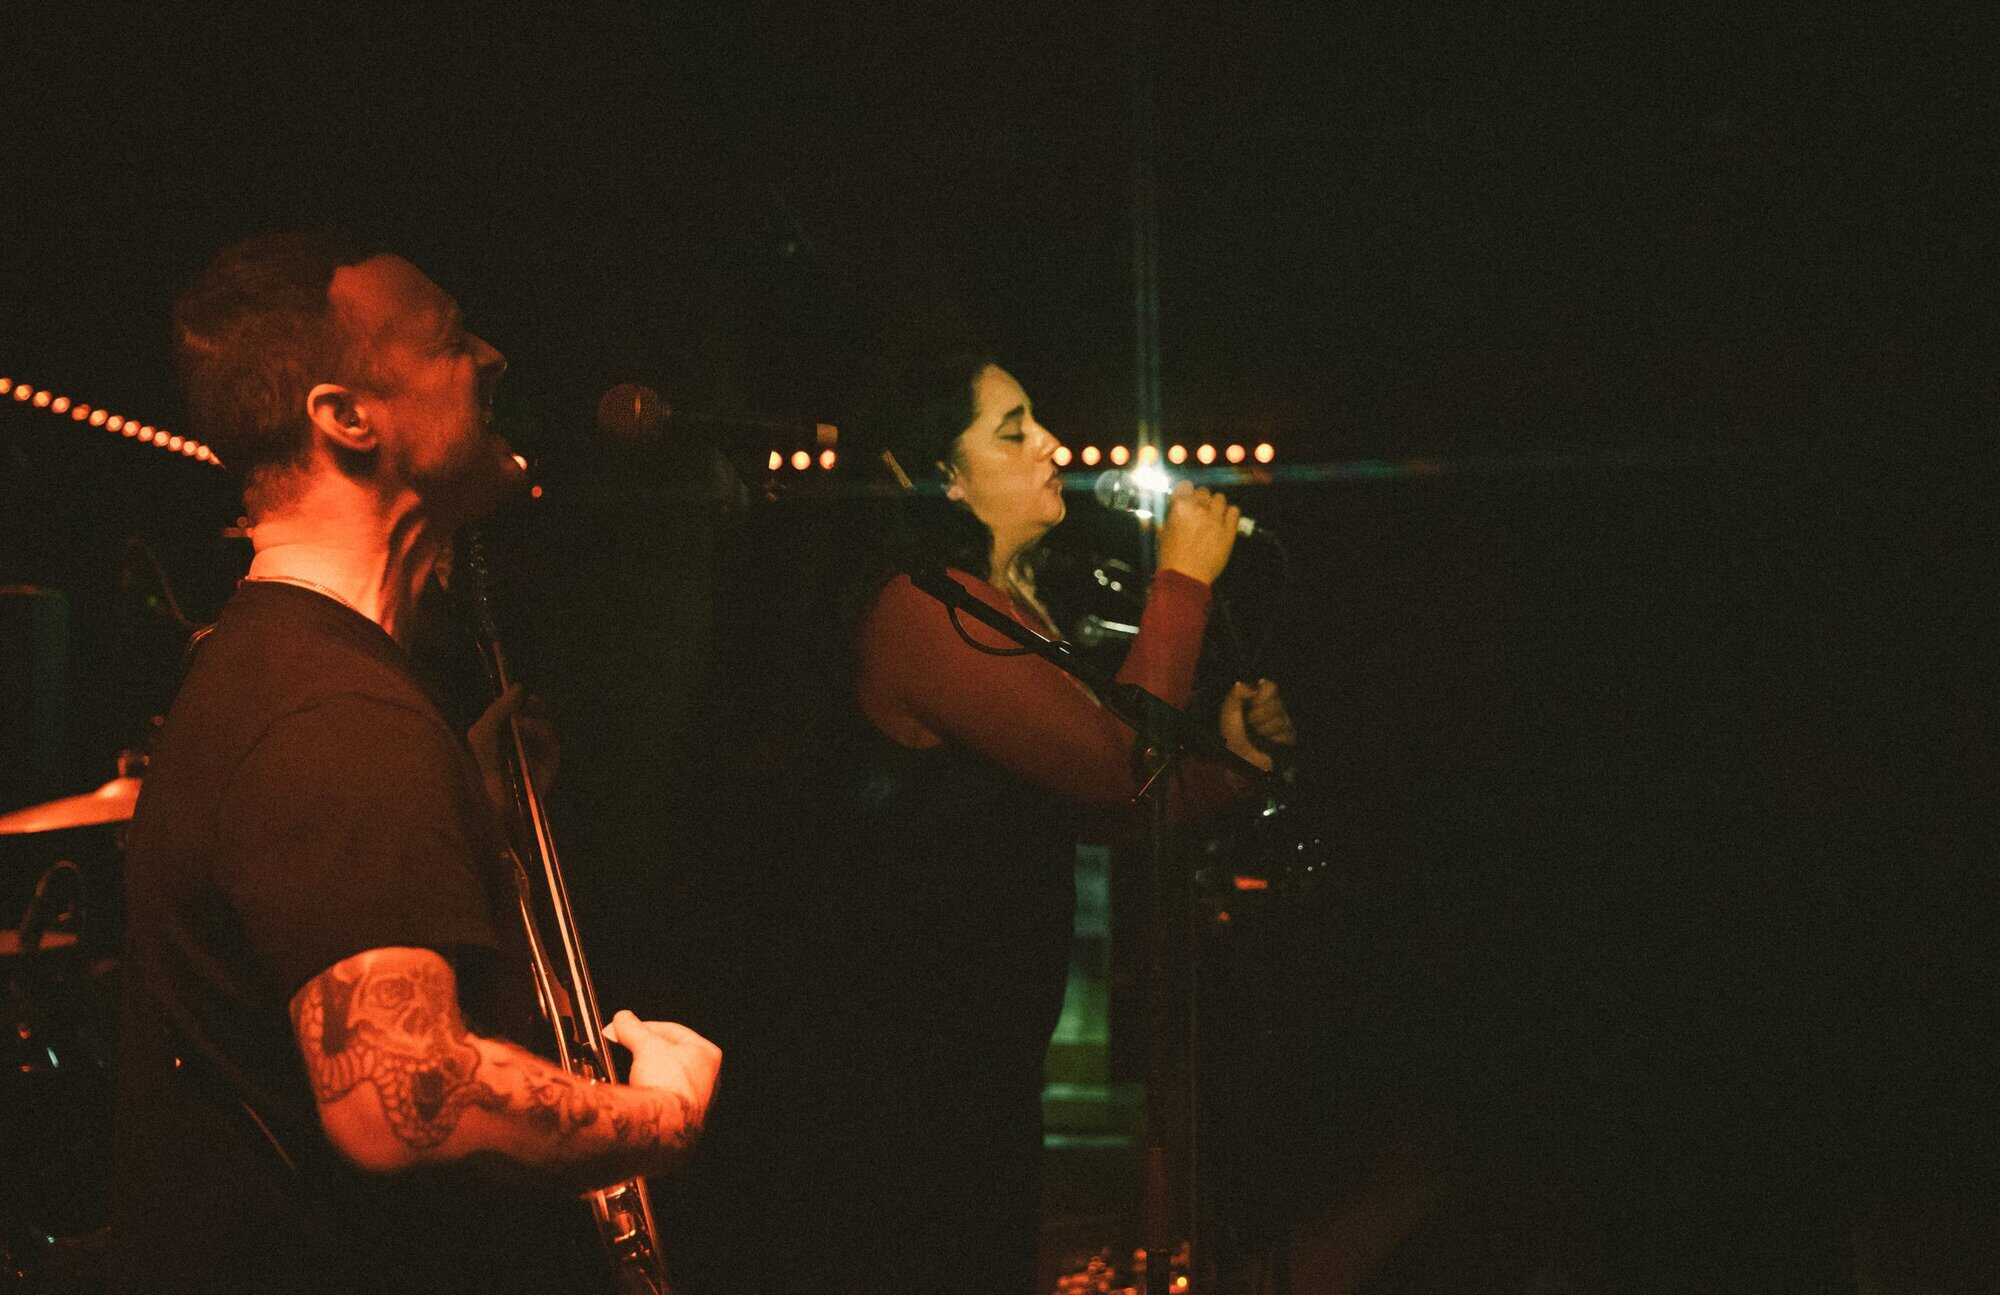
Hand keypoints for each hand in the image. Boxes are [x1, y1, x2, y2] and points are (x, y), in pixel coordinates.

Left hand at [467, 683, 559, 820]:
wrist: (486, 801)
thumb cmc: (477, 767)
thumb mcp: (481, 733)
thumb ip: (498, 709)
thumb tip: (519, 686)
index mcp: (503, 742)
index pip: (519, 717)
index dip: (522, 704)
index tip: (521, 692)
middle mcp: (522, 749)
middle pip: (538, 722)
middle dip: (536, 709)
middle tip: (531, 700)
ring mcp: (537, 760)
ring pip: (548, 731)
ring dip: (537, 720)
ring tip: (521, 719)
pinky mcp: (549, 769)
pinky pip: (552, 745)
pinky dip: (541, 732)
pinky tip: (527, 727)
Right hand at [604, 1011, 722, 1126]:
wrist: (662, 1128)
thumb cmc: (667, 1085)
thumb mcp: (645, 1046)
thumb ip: (632, 1028)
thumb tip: (622, 1019)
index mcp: (706, 1054)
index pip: (672, 1030)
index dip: (643, 1027)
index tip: (623, 1028)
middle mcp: (707, 1078)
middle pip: (667, 1055)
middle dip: (642, 1052)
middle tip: (622, 1049)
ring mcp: (694, 1101)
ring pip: (663, 1078)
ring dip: (643, 1073)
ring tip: (625, 1072)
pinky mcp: (680, 1121)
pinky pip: (660, 1100)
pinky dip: (645, 1094)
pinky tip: (632, 1094)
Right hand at [1155, 482, 1241, 585]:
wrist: (1185, 577)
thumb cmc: (1171, 557)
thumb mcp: (1163, 533)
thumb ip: (1170, 516)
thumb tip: (1174, 507)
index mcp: (1179, 508)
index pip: (1186, 485)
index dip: (1186, 491)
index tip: (1187, 498)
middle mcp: (1198, 509)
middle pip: (1204, 491)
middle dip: (1201, 499)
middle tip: (1199, 511)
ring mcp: (1215, 519)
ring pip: (1220, 498)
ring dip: (1216, 505)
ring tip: (1213, 515)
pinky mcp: (1228, 530)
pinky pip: (1234, 511)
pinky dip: (1229, 513)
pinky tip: (1224, 521)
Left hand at [1219, 678, 1294, 771]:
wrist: (1237, 760)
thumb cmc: (1230, 736)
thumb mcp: (1228, 712)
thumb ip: (1237, 693)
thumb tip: (1254, 682)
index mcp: (1256, 700)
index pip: (1270, 687)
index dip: (1263, 694)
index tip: (1253, 703)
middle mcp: (1270, 709)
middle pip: (1277, 703)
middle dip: (1261, 715)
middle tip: (1250, 724)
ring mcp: (1280, 724)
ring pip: (1282, 719)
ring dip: (1266, 729)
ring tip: (1257, 736)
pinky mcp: (1287, 738)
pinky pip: (1288, 734)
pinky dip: (1275, 739)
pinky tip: (1267, 743)